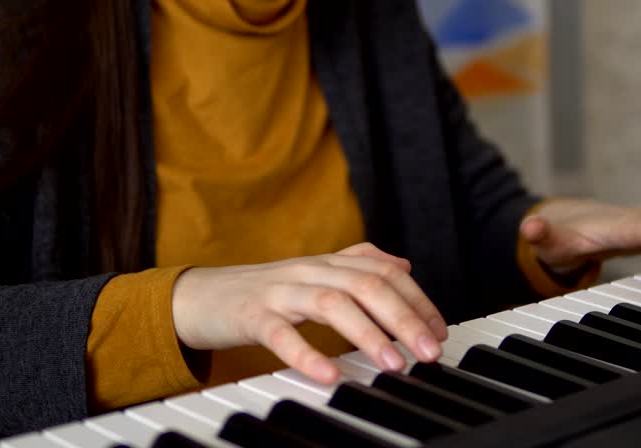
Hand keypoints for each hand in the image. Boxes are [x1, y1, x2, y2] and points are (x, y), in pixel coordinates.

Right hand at [171, 242, 448, 383]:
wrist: (201, 296)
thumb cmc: (264, 291)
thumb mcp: (314, 275)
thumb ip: (357, 265)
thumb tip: (404, 265)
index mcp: (328, 263)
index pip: (384, 272)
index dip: (417, 300)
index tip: (439, 331)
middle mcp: (309, 270)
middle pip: (366, 284)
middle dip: (404, 317)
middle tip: (430, 351)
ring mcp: (280, 291)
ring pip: (332, 303)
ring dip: (368, 334)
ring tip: (394, 363)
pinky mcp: (252, 316)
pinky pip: (282, 335)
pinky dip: (308, 355)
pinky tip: (330, 376)